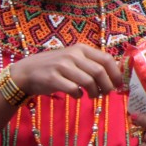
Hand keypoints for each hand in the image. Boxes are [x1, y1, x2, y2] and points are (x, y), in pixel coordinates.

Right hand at [7, 46, 121, 99]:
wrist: (26, 72)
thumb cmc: (55, 67)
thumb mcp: (73, 60)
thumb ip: (91, 64)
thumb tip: (115, 78)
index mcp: (80, 49)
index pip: (106, 59)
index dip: (116, 74)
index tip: (118, 85)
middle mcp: (72, 55)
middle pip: (99, 72)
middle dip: (107, 86)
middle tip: (106, 93)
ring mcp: (62, 65)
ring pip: (89, 81)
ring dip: (95, 92)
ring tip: (92, 95)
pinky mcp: (53, 78)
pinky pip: (74, 89)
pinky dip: (79, 95)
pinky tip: (77, 95)